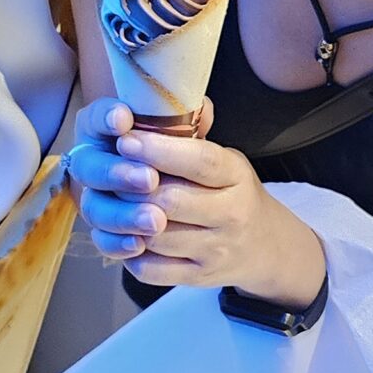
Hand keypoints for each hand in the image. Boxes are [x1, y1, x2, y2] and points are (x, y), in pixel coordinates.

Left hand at [65, 98, 325, 302]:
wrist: (264, 245)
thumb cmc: (231, 192)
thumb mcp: (224, 157)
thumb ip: (194, 131)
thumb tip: (173, 96)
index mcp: (235, 175)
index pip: (199, 162)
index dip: (158, 151)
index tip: (125, 139)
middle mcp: (231, 214)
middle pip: (169, 202)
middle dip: (130, 186)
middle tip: (107, 170)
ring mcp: (215, 250)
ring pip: (155, 237)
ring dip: (123, 218)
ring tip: (110, 198)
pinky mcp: (198, 277)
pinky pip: (150, 269)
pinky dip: (128, 252)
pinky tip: (123, 232)